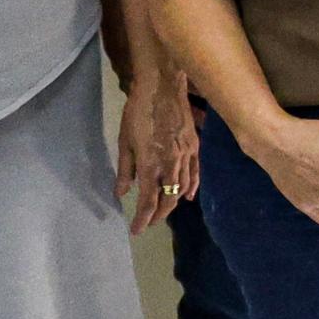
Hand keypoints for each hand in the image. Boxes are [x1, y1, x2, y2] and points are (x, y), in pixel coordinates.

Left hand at [118, 67, 198, 232]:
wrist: (163, 88)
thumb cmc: (138, 112)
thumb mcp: (125, 141)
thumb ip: (125, 170)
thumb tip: (122, 193)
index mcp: (151, 164)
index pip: (148, 200)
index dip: (142, 219)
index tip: (136, 230)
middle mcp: (171, 165)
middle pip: (168, 200)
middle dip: (158, 215)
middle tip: (148, 223)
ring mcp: (186, 156)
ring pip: (182, 189)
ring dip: (172, 204)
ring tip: (163, 212)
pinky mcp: (195, 147)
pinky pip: (196, 174)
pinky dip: (192, 187)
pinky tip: (188, 196)